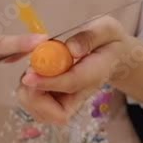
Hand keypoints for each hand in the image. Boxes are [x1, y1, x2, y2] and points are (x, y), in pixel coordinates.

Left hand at [17, 16, 134, 124]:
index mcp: (94, 75)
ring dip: (29, 94)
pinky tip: (35, 75)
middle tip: (30, 69)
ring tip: (34, 70)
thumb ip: (90, 36)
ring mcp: (70, 102)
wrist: (114, 56)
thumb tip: (71, 49)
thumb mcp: (106, 28)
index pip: (70, 84)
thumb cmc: (109, 41)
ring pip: (43, 114)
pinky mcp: (58, 103)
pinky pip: (37, 107)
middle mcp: (81, 95)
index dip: (48, 82)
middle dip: (35, 95)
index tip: (28, 76)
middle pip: (55, 114)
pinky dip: (28, 93)